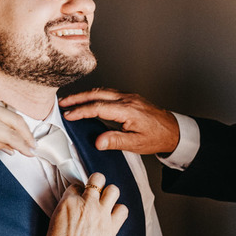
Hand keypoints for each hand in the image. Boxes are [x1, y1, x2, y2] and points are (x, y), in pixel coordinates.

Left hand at [0, 93, 36, 156]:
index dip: (24, 145)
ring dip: (20, 124)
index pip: (12, 135)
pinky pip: (1, 105)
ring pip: (11, 111)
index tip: (31, 153)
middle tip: (33, 146)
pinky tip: (10, 125)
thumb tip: (10, 148)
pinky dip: (9, 115)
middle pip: (17, 120)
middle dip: (27, 134)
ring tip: (24, 137)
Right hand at [45, 172, 128, 235]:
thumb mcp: (55, 220)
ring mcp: (101, 215)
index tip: (79, 198)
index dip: (78, 192)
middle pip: (97, 179)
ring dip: (109, 194)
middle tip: (94, 192)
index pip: (77, 185)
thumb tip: (75, 200)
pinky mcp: (112, 227)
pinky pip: (123, 209)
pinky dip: (118, 211)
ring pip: (114, 189)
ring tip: (104, 203)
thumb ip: (67, 206)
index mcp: (69, 202)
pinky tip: (111, 216)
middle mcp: (87, 204)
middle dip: (96, 183)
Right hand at [60, 88, 179, 154]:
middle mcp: (128, 99)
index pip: (98, 107)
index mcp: (128, 110)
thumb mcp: (135, 144)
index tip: (68, 115)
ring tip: (70, 100)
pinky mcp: (130, 97)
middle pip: (97, 94)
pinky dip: (95, 95)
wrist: (173, 131)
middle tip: (62, 102)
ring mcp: (129, 96)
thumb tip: (97, 141)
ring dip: (85, 95)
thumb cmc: (156, 138)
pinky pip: (108, 93)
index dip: (81, 111)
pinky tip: (88, 100)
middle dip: (77, 97)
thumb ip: (115, 141)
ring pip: (102, 91)